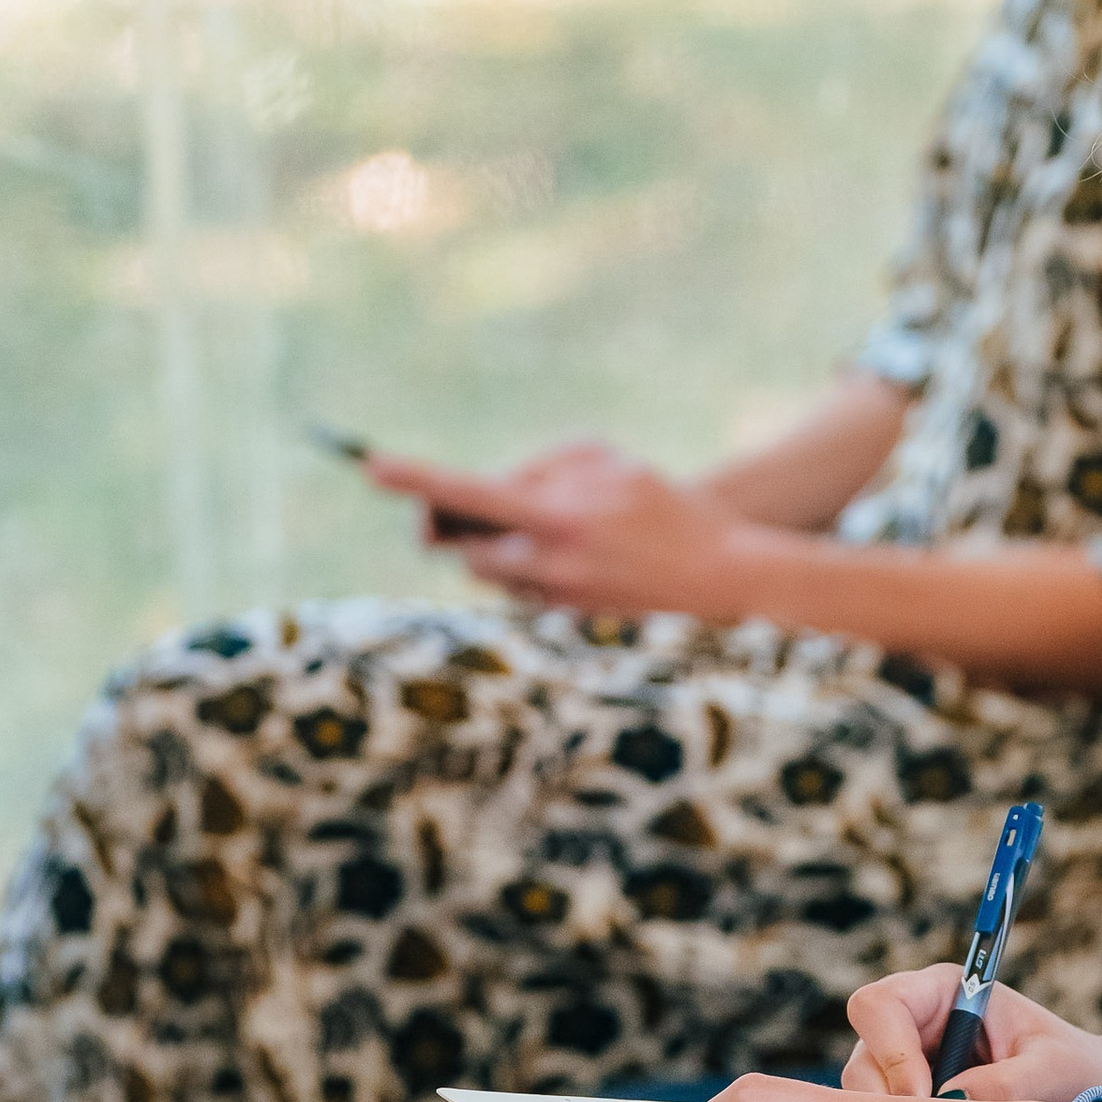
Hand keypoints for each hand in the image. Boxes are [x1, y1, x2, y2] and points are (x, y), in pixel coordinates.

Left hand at [366, 441, 751, 619]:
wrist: (731, 588)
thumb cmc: (675, 517)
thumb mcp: (615, 468)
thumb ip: (548, 467)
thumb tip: (493, 487)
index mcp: (560, 515)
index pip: (469, 491)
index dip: (416, 479)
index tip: (370, 465)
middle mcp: (548, 566)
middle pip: (465, 546)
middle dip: (458, 527)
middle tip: (456, 513)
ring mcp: (554, 606)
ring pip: (492, 576)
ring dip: (504, 555)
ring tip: (564, 544)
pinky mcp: (564, 636)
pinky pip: (523, 604)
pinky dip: (536, 582)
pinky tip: (587, 575)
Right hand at [842, 966, 1101, 1101]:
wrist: (1092, 1093)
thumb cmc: (1075, 1068)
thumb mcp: (1050, 1071)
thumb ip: (1004, 1084)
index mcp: (943, 992)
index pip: (880, 1006)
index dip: (890, 1052)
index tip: (924, 1098)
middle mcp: (913, 1026)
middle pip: (862, 1060)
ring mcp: (903, 1069)